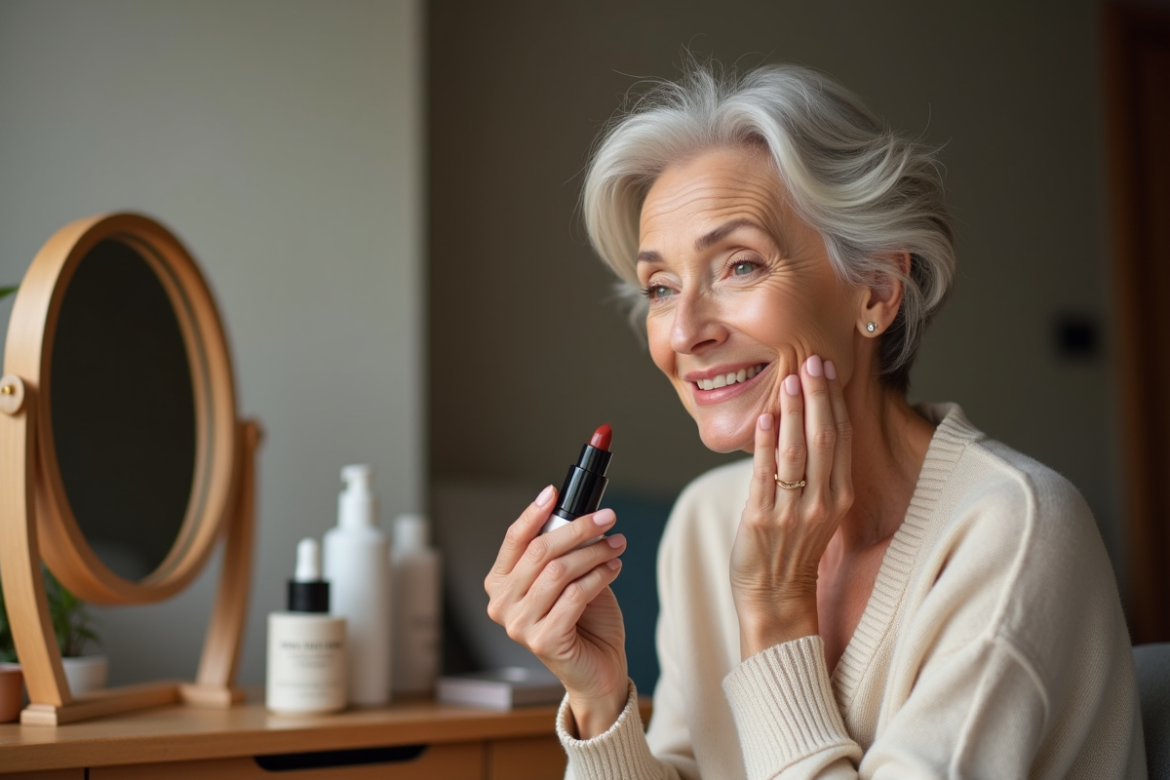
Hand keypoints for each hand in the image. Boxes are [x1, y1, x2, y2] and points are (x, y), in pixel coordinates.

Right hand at [484, 486, 628, 736]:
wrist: (597, 669)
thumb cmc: (583, 621)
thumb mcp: (568, 577)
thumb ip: (562, 551)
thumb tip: (577, 514)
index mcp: (500, 584)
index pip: (513, 540)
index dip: (533, 513)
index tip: (554, 492)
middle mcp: (502, 605)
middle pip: (539, 552)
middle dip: (577, 529)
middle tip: (606, 518)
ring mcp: (519, 625)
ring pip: (560, 571)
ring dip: (594, 552)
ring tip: (615, 545)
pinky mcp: (543, 640)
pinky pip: (575, 595)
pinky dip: (600, 576)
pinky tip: (614, 568)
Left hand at [730, 355, 852, 658]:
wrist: (777, 595)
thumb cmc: (795, 547)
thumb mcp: (820, 509)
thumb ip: (819, 472)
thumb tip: (810, 423)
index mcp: (840, 496)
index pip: (840, 438)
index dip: (833, 401)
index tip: (827, 370)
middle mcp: (822, 502)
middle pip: (823, 438)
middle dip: (817, 397)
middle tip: (811, 361)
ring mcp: (793, 511)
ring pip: (796, 451)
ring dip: (791, 412)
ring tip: (787, 380)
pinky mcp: (763, 519)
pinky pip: (765, 474)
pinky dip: (765, 444)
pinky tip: (765, 419)